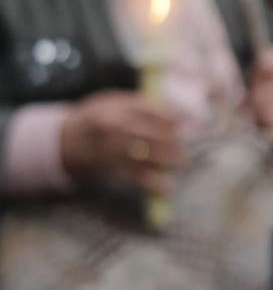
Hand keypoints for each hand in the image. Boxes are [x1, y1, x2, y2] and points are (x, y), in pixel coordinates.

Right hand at [57, 90, 186, 196]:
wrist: (64, 140)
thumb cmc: (99, 115)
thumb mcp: (116, 100)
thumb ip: (144, 105)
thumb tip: (181, 113)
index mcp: (117, 107)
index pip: (152, 111)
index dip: (175, 117)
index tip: (191, 122)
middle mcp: (112, 128)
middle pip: (150, 134)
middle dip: (172, 141)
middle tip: (186, 143)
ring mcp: (109, 148)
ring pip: (144, 156)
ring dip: (166, 160)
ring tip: (182, 161)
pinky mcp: (108, 167)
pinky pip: (133, 175)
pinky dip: (152, 183)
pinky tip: (167, 189)